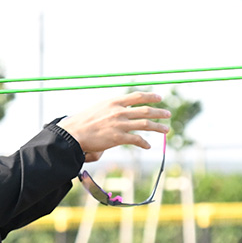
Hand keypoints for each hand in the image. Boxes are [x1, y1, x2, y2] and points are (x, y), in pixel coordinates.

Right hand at [56, 92, 170, 162]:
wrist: (73, 133)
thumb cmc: (84, 121)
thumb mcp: (99, 107)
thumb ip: (113, 107)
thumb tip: (123, 108)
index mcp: (114, 101)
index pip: (137, 96)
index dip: (150, 97)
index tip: (159, 98)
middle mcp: (119, 111)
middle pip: (145, 110)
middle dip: (159, 112)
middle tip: (168, 114)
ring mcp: (119, 124)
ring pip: (145, 124)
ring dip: (158, 127)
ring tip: (166, 130)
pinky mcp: (118, 138)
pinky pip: (137, 140)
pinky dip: (144, 143)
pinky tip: (148, 145)